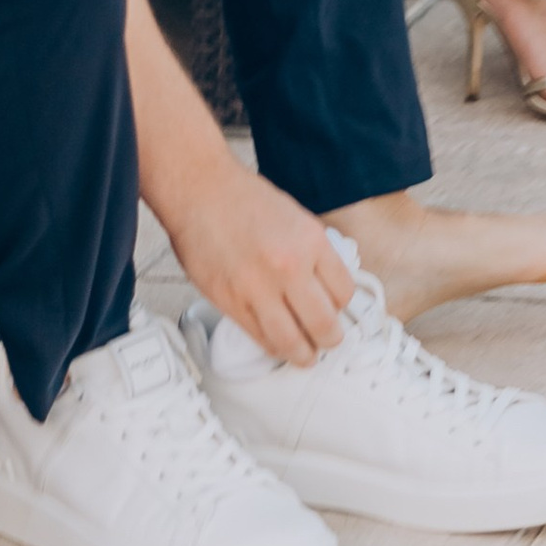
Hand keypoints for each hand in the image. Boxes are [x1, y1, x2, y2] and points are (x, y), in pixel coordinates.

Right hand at [169, 156, 356, 366]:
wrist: (200, 190)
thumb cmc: (243, 199)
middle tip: (328, 340)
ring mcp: (259, 288)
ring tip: (306, 355)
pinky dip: (274, 347)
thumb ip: (312, 252)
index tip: (337, 310)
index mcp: (311, 241)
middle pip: (325, 324)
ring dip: (304, 354)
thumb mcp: (296, 217)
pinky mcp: (231, 303)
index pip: (344, 292)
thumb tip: (325, 286)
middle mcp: (290, 267)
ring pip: (293, 342)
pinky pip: (261, 338)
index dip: (342, 306)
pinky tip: (278, 344)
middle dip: (330, 338)